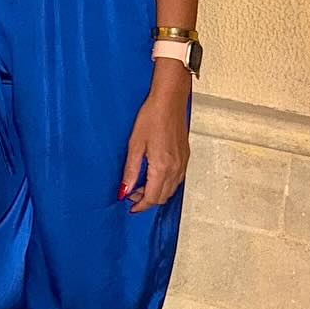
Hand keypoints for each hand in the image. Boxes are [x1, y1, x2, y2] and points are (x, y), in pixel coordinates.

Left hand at [119, 77, 190, 211]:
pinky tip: (154, 176)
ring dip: (156, 193)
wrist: (169, 101)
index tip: (130, 207)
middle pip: (162, 197)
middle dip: (147, 200)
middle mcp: (175, 169)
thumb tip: (124, 190)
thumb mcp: (135, 145)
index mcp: (162, 167)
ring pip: (171, 190)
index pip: (152, 197)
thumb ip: (130, 171)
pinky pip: (176, 180)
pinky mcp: (185, 157)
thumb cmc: (152, 117)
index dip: (140, 206)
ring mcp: (182, 163)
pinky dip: (165, 184)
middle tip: (131, 193)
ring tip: (141, 185)